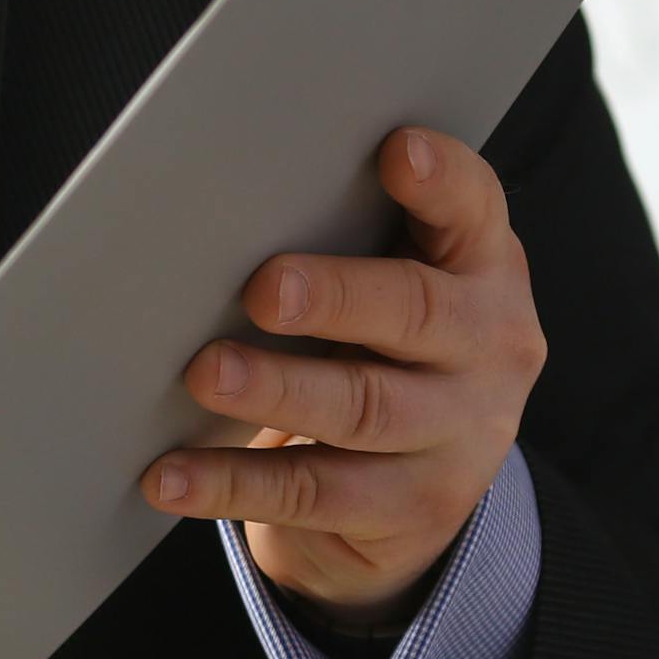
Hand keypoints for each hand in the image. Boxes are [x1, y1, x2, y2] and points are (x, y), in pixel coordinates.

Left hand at [141, 127, 545, 627]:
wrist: (417, 484)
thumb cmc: (377, 342)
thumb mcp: (384, 281)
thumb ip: (338, 236)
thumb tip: (219, 206)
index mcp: (481, 266)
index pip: (472, 209)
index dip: (441, 180)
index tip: (396, 149)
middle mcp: (489, 346)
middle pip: (416, 311)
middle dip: (337, 296)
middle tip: (263, 288)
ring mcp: (461, 435)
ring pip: (363, 408)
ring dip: (277, 389)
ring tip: (206, 373)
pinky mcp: (412, 509)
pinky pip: (312, 494)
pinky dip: (231, 483)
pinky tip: (169, 474)